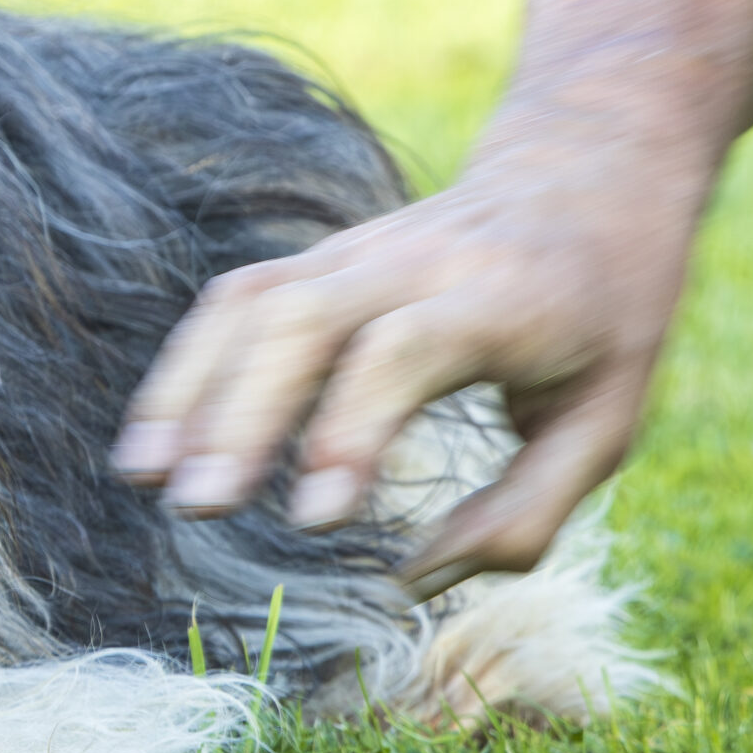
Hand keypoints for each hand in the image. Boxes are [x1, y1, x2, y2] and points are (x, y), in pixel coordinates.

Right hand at [109, 159, 703, 597]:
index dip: (350, 428)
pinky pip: (234, 301)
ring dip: (190, 387)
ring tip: (146, 477)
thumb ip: (524, 515)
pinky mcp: (316, 257)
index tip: (314, 519)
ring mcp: (355, 249)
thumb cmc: (605, 317)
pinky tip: (154, 439)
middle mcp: (416, 260)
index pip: (401, 351)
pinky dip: (187, 367)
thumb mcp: (607, 424)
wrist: (586, 173)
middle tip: (198, 507)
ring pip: (250, 300)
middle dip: (240, 413)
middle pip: (302, 318)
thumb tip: (410, 580)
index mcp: (502, 298)